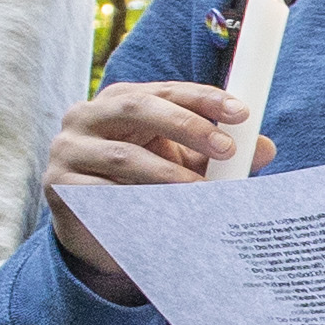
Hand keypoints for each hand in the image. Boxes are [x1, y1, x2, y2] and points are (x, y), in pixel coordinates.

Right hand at [37, 77, 243, 303]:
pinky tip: (166, 214)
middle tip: (226, 149)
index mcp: (121, 102)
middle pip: (138, 108)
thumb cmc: (144, 187)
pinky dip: (137, 202)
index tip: (240, 113)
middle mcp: (87, 116)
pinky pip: (101, 192)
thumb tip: (265, 147)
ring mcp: (68, 149)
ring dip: (169, 175)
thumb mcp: (184, 166)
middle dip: (186, 125)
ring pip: (123, 156)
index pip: (164, 91)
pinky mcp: (59, 185)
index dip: (202, 98)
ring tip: (203, 193)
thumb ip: (217, 154)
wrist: (98, 233)